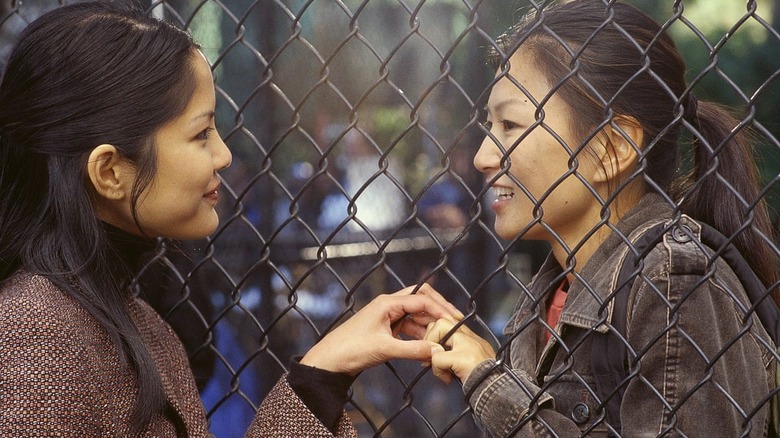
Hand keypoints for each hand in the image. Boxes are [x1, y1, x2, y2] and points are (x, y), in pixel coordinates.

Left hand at [300, 283, 463, 375]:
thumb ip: (413, 350)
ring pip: (416, 315)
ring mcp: (388, 316)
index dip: (440, 310)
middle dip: (438, 310)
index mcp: (388, 303)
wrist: (330, 360)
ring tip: (443, 339)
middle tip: (455, 322)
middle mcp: (389, 305)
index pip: (422, 300)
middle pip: (421, 300)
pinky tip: (428, 347)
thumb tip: (437, 351)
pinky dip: (419, 335)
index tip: (455, 321)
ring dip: (429, 326)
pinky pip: (409, 327)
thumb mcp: (385, 349)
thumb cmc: (352, 349)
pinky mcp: (386, 328)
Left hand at [424, 318, 494, 383]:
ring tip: (437, 365)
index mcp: (473, 338)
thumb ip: (451, 354)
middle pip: (441, 320)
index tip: (434, 349)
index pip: (449, 321)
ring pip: (439, 329)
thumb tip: (432, 352)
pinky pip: (438, 358)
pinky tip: (446, 377)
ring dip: (432, 349)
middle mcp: (471, 337)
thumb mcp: (467, 363)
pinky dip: (437, 370)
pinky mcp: (463, 358)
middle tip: (431, 355)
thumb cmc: (485, 381)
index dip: (436, 333)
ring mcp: (467, 345)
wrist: (498, 391)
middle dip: (430, 337)